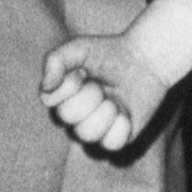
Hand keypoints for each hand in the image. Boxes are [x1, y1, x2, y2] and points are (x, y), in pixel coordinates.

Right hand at [42, 27, 174, 156]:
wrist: (145, 61)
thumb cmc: (109, 53)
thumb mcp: (78, 48)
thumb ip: (55, 61)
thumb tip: (46, 88)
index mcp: (59, 97)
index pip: (51, 100)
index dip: (70, 84)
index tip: (84, 72)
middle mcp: (72, 118)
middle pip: (68, 116)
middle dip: (90, 94)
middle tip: (102, 85)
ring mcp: (94, 131)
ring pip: (87, 134)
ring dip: (105, 110)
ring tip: (115, 100)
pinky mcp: (116, 139)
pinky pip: (111, 143)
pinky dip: (121, 125)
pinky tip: (126, 113)